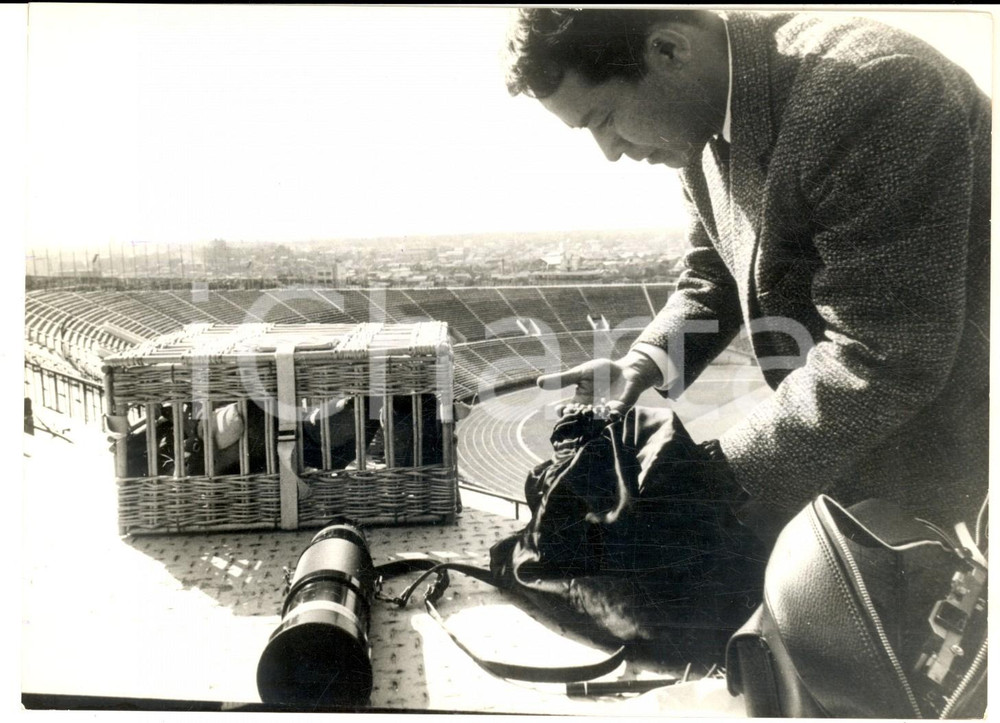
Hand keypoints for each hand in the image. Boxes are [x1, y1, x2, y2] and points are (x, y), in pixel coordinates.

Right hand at [537, 350, 662, 413]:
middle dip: (574, 420)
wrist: (626, 370)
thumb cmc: (601, 371)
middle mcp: (589, 411)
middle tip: (572, 418)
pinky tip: (608, 413)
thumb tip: (538, 382)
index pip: (564, 412)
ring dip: (590, 420)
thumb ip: (562, 379)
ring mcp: (603, 413)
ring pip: (593, 422)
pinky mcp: (619, 412)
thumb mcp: (579, 373)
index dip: (561, 412)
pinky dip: (609, 416)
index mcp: (578, 402)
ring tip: (588, 417)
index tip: (560, 409)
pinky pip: (612, 417)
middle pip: (577, 421)